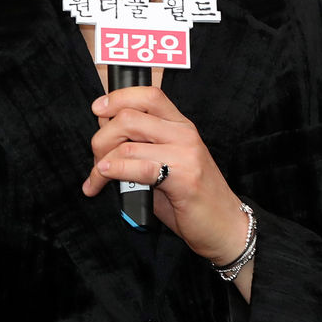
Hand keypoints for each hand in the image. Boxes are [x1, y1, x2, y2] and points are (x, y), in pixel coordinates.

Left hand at [81, 86, 247, 264]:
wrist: (225, 225)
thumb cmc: (192, 198)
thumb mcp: (166, 163)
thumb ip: (141, 146)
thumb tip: (105, 132)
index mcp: (180, 125)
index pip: (148, 95)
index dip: (118, 98)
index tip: (98, 108)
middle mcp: (184, 134)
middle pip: (130, 117)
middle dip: (102, 137)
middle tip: (97, 158)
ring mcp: (185, 154)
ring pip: (128, 145)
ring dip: (101, 163)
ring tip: (98, 178)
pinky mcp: (183, 178)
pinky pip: (138, 168)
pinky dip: (113, 172)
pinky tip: (104, 178)